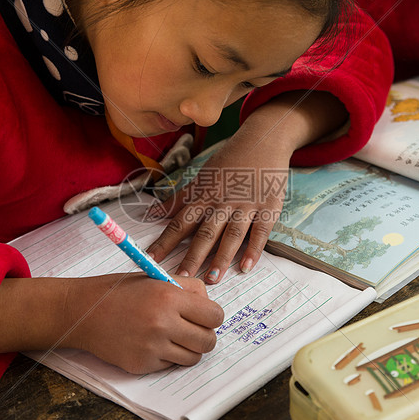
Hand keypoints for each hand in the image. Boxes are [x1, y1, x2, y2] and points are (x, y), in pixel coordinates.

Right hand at [0, 274, 223, 374]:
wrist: (83, 312)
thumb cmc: (120, 292)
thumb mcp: (154, 279)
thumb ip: (187, 288)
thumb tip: (210, 304)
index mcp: (169, 297)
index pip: (214, 316)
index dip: (212, 316)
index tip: (204, 316)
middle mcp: (163, 323)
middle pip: (208, 341)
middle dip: (204, 335)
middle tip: (192, 329)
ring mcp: (152, 347)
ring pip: (193, 358)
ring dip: (188, 349)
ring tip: (172, 336)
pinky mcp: (142, 365)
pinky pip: (171, 365)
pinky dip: (167, 357)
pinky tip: (151, 343)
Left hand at [147, 91, 347, 282]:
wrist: (263, 140)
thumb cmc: (229, 163)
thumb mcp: (201, 178)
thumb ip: (178, 199)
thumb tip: (151, 213)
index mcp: (203, 196)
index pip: (180, 223)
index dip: (165, 242)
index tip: (151, 260)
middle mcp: (222, 202)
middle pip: (204, 233)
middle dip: (191, 257)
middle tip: (180, 278)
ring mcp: (246, 205)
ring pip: (231, 234)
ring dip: (221, 257)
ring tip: (212, 279)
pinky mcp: (268, 207)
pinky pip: (260, 232)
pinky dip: (254, 250)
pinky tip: (246, 267)